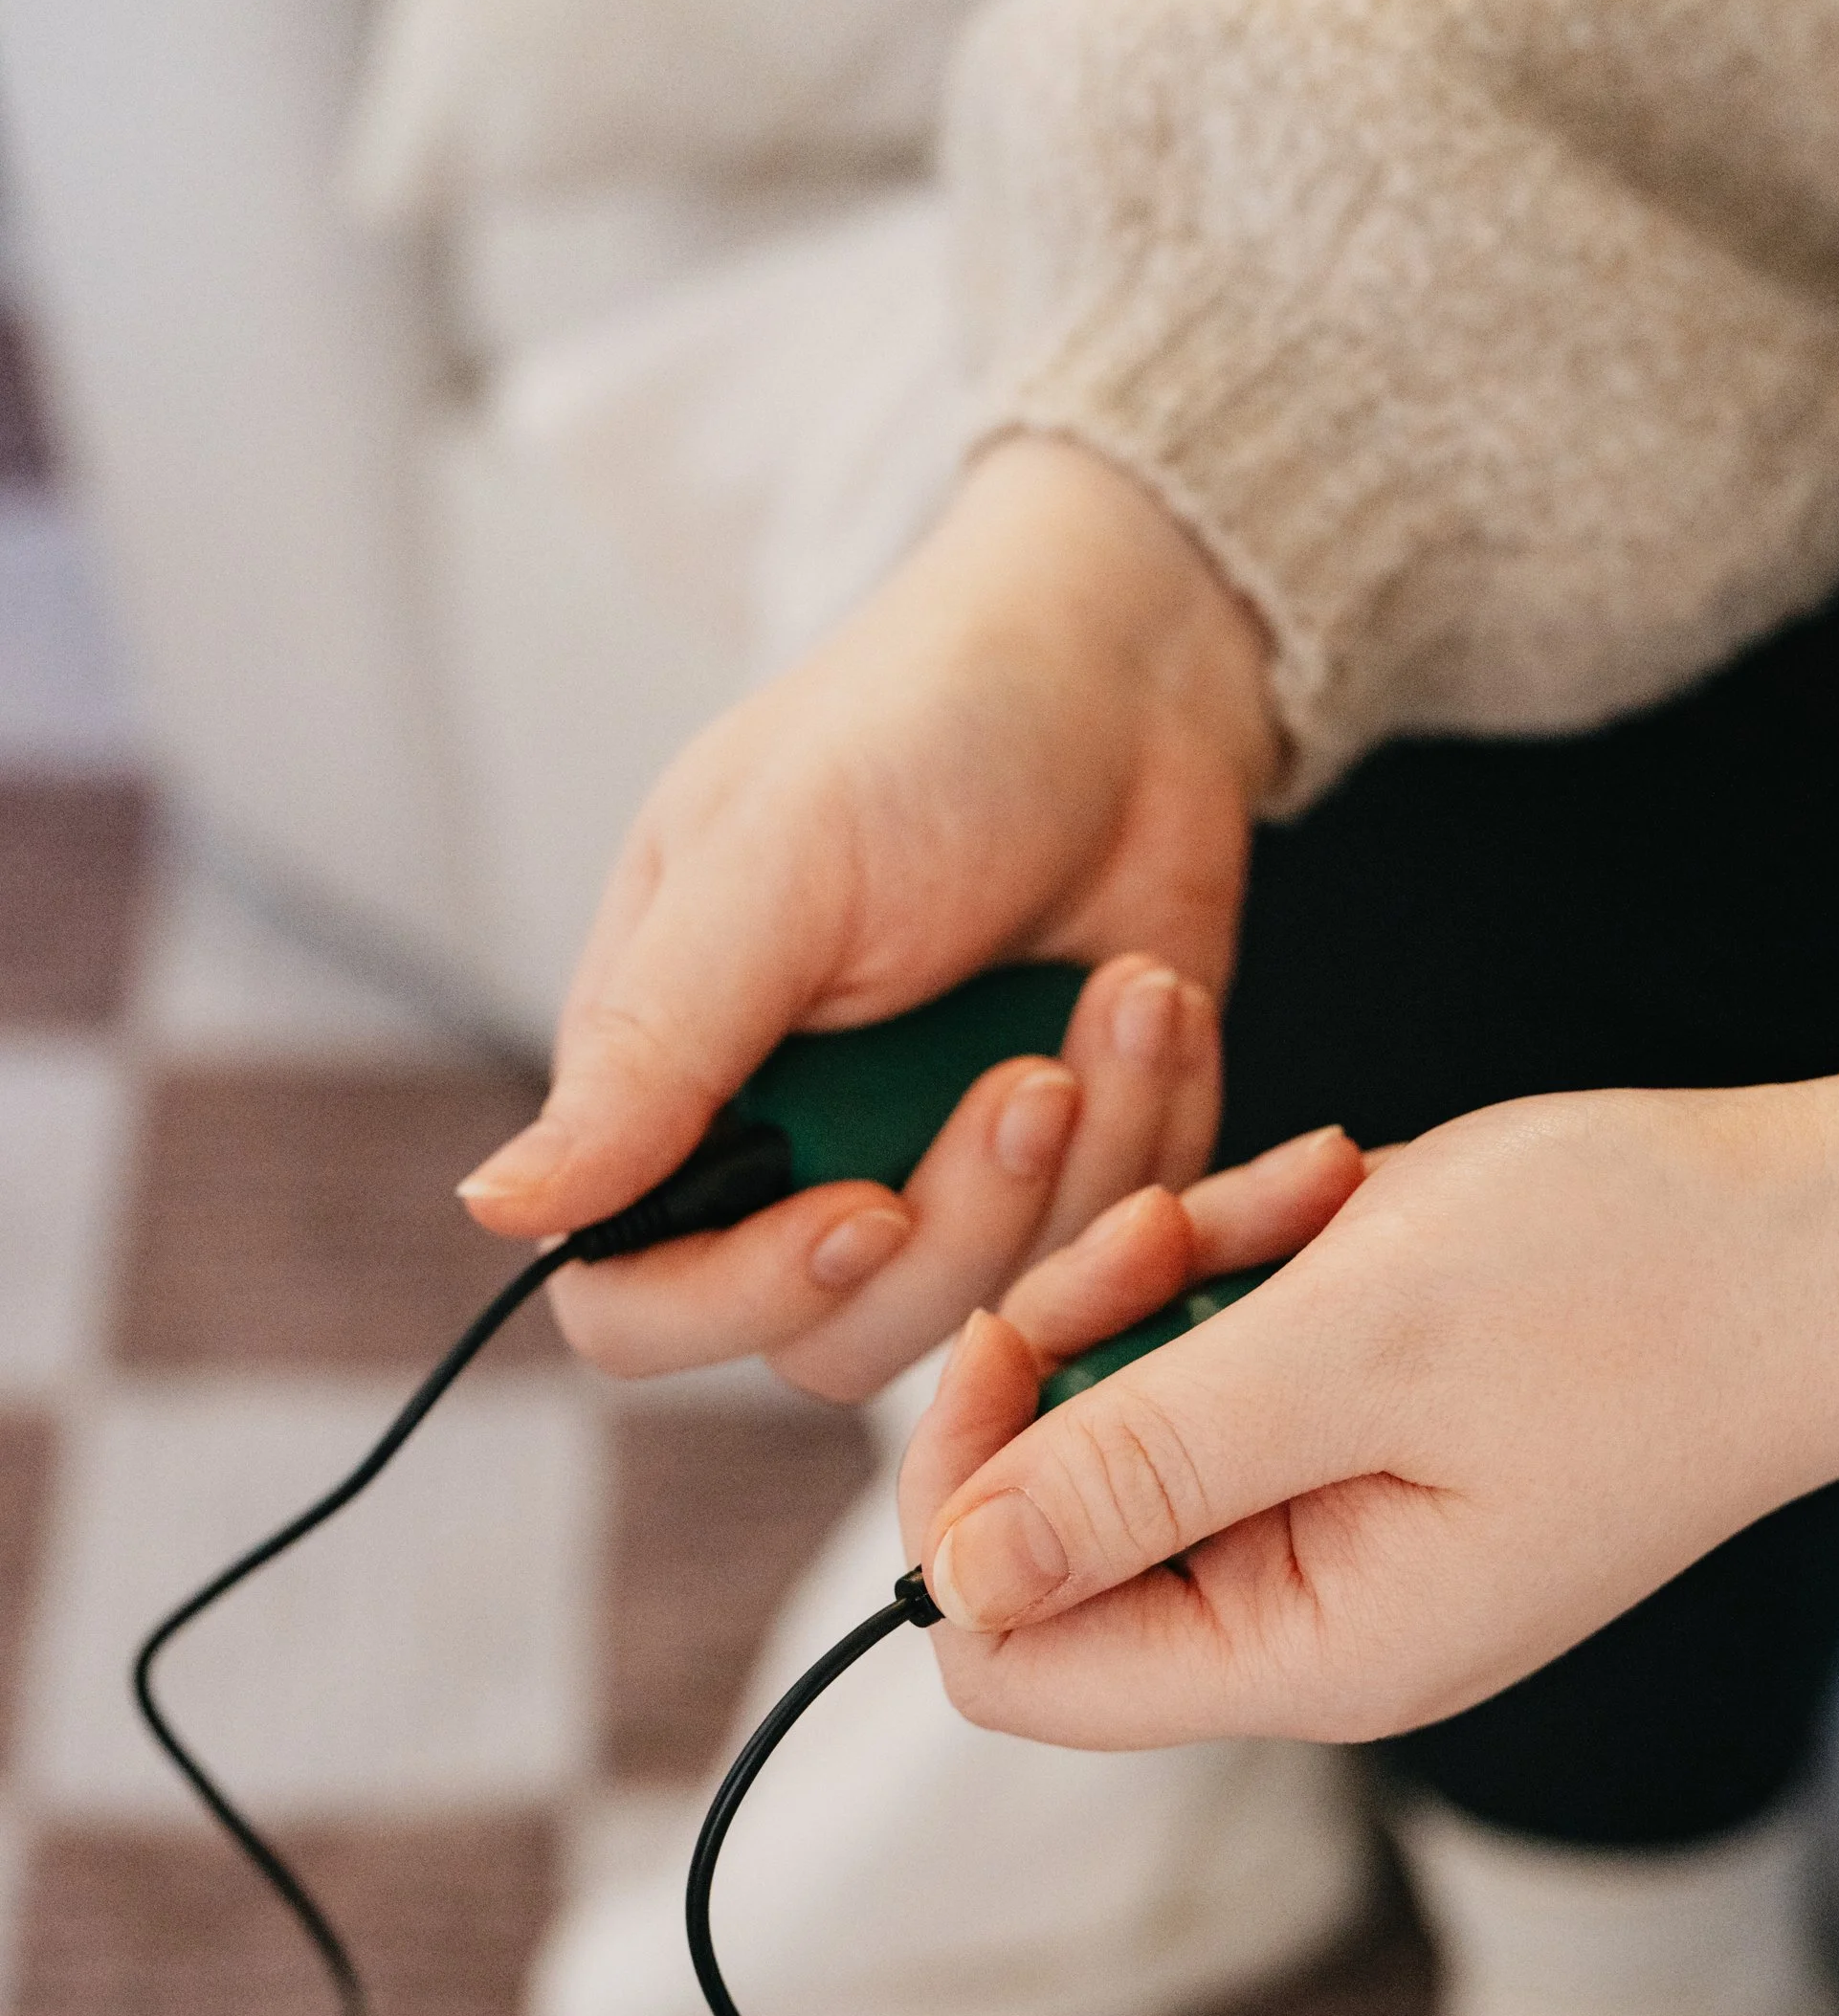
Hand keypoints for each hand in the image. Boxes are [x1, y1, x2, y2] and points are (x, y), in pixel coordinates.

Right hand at [457, 436, 1279, 1401]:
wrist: (1130, 673)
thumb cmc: (925, 726)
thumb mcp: (773, 865)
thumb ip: (646, 1051)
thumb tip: (497, 1206)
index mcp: (672, 1092)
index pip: (635, 1306)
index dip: (741, 1300)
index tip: (866, 1210)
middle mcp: (795, 1162)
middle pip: (838, 1342)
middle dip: (967, 1221)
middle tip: (1039, 1077)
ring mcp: (942, 1179)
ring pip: (993, 1314)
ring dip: (1088, 1166)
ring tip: (1125, 998)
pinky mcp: (1078, 1182)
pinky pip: (1117, 1260)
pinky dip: (1162, 1139)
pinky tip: (1157, 1006)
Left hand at [896, 1054, 1838, 1746]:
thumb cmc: (1639, 1288)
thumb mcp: (1359, 1352)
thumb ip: (1145, 1465)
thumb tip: (952, 1577)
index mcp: (1306, 1652)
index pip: (1006, 1656)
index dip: (965, 1492)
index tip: (1019, 1326)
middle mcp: (1307, 1614)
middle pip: (1052, 1522)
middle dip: (1081, 1349)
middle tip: (1178, 1229)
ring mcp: (1339, 1518)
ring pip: (1129, 1410)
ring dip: (1173, 1276)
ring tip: (1308, 1195)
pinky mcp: (1367, 1426)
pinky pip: (1222, 1349)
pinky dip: (1252, 1255)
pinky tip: (1345, 1192)